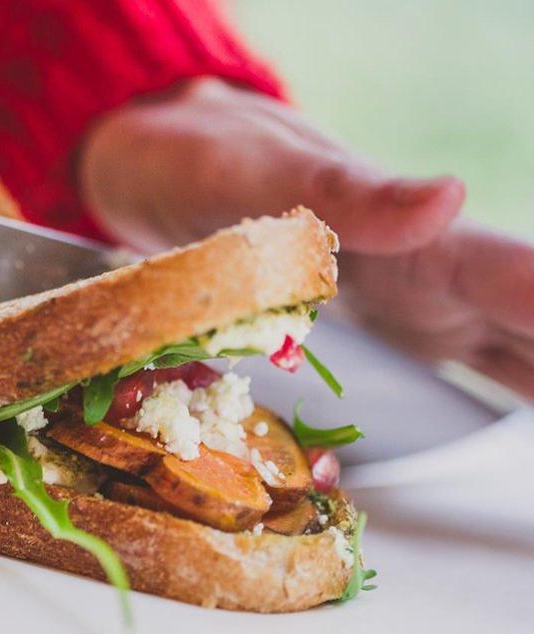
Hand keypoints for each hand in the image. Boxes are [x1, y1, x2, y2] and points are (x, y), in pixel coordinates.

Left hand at [80, 78, 533, 397]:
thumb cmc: (210, 162)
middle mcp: (433, 283)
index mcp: (420, 245)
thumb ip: (351, 197)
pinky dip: (502, 409)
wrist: (156, 167)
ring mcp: (413, 309)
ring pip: (518, 360)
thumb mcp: (264, 175)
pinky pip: (461, 378)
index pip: (530, 286)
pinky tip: (515, 451)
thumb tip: (449, 196)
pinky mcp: (380, 331)